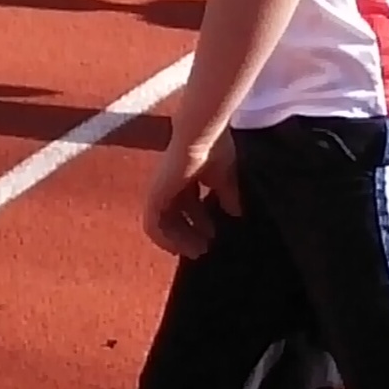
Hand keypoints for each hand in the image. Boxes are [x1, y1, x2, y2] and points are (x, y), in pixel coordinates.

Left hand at [141, 119, 241, 258]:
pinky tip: (179, 250)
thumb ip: (227, 194)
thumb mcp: (225, 176)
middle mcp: (170, 184)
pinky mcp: (154, 196)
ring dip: (179, 240)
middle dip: (190, 232)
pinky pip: (152, 226)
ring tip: (198, 252)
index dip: (199, 220)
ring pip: (164, 223)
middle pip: (176, 214)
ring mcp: (159, 190)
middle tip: (205, 249)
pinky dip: (164, 240)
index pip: (188, 202)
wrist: (200, 137)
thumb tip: (235, 213)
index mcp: (185, 175)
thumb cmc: (214, 148)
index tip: (213, 235)